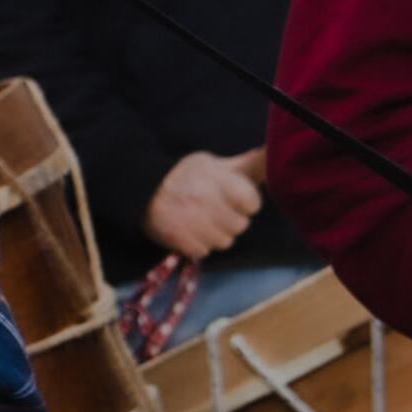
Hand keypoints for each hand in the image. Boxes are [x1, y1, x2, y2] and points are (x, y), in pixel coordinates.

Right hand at [142, 150, 264, 259]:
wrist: (141, 190)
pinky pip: (205, 251)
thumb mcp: (210, 164)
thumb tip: (271, 159)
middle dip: (231, 219)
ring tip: (202, 221)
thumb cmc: (182, 175)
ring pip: (224, 242)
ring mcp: (193, 224)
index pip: (252, 202)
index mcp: (217, 180)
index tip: (233, 198)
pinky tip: (190, 231)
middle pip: (240, 225)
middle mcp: (206, 202)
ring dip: (216, 234)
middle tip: (215, 211)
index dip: (245, 202)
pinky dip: (199, 244)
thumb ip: (243, 167)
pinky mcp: (181, 242)